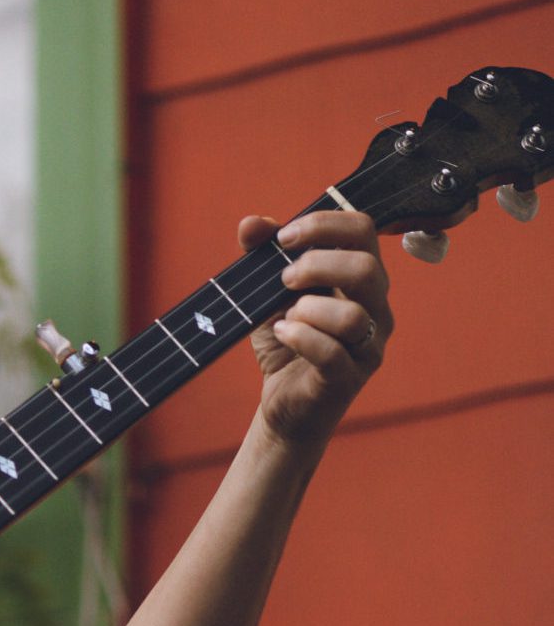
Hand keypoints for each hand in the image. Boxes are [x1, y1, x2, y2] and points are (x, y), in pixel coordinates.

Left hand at [238, 211, 393, 448]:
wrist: (284, 402)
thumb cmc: (286, 340)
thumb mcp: (268, 294)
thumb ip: (261, 256)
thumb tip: (251, 223)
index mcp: (361, 278)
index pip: (364, 230)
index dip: (323, 224)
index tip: (284, 238)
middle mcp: (375, 307)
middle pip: (366, 269)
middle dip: (316, 265)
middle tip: (283, 280)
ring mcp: (368, 345)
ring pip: (355, 316)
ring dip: (309, 309)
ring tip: (286, 316)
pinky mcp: (349, 378)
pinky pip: (333, 353)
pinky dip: (301, 338)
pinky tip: (282, 333)